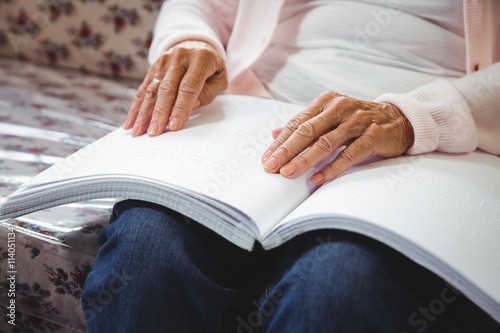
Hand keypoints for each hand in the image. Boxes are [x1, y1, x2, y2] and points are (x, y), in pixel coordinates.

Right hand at [123, 41, 227, 135]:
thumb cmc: (211, 69)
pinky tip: (131, 121)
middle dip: (159, 113)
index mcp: (201, 59)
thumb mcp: (219, 80)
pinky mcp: (154, 66)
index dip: (181, 108)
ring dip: (144, 112)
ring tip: (139, 130)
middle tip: (154, 132)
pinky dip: (137, 106)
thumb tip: (190, 108)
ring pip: (152, 89)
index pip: (188, 87)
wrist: (198, 46)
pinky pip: (143, 88)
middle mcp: (180, 57)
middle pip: (166, 88)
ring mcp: (164, 60)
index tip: (174, 126)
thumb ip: (207, 94)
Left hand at [261, 91, 413, 184]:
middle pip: (307, 131)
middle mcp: (340, 108)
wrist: (400, 119)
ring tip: (288, 173)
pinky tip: (318, 178)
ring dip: (304, 160)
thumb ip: (304, 124)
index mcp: (326, 102)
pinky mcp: (373, 136)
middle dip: (286, 151)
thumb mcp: (330, 117)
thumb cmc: (359, 120)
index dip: (280, 142)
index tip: (266, 159)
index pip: (297, 123)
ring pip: (325, 142)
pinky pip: (349, 154)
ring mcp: (358, 121)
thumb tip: (274, 134)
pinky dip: (332, 167)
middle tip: (271, 167)